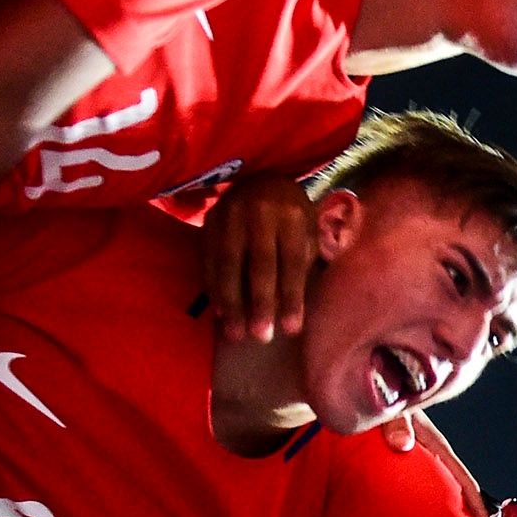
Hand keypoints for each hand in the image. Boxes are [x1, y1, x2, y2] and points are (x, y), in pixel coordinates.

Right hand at [202, 173, 318, 341]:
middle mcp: (260, 212)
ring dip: (231, 302)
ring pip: (228, 264)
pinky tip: (219, 312)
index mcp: (291, 214)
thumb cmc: (292, 217)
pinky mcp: (209, 221)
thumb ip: (301, 267)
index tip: (291, 330)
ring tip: (236, 333)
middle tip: (261, 337)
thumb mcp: (307, 234)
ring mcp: (230, 214)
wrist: (262, 178)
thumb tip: (287, 312)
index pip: (292, 261)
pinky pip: (209, 260)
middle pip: (259, 264)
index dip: (291, 297)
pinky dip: (213, 288)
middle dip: (260, 304)